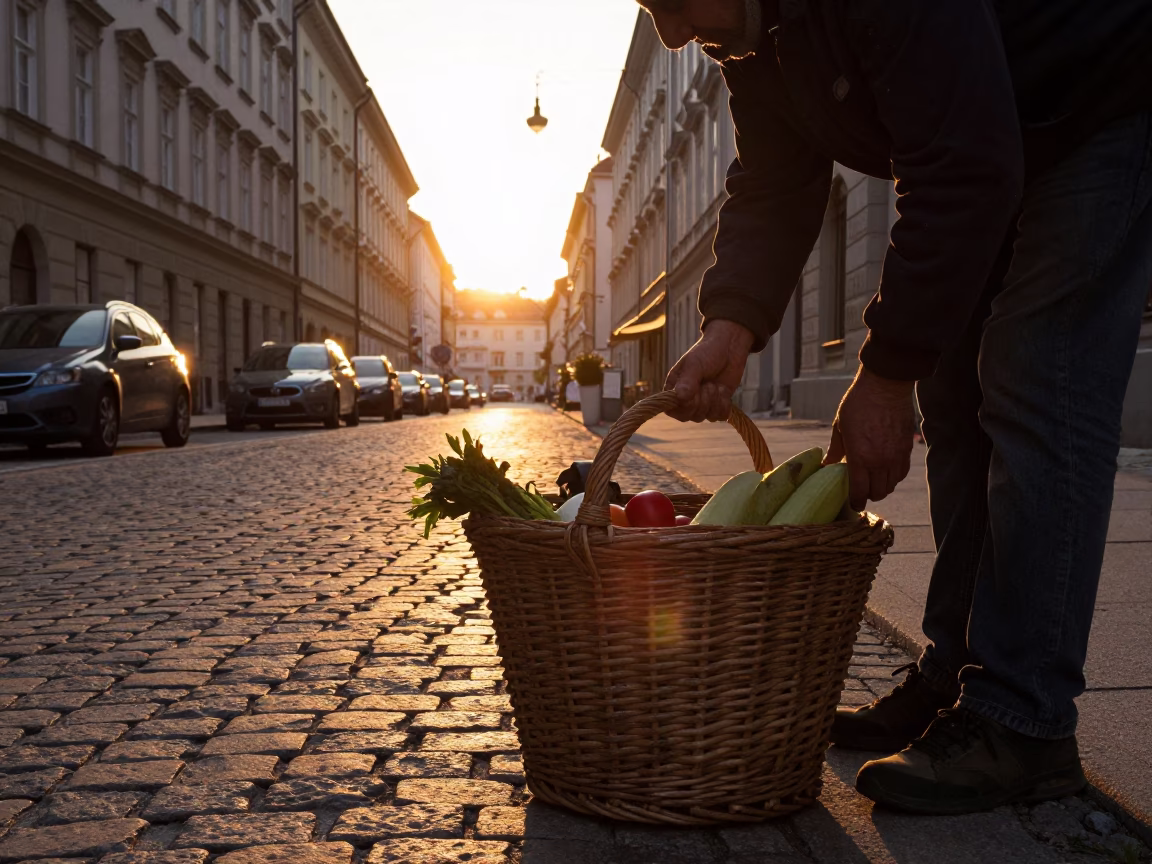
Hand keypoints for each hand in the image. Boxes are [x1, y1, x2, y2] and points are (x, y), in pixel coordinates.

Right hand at [665, 320, 754, 421]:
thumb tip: (679, 397)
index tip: (695, 391)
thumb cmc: (707, 352)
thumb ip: (687, 381)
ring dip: (715, 400)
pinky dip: (725, 404)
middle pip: (691, 416)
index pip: (672, 411)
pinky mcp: (717, 406)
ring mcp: (702, 404)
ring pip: (706, 417)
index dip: (685, 406)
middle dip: (703, 401)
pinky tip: (723, 390)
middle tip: (708, 383)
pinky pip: (720, 416)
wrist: (729, 348)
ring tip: (716, 384)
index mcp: (674, 389)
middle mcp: (685, 399)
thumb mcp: (695, 364)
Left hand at [825, 365, 916, 509]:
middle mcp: (880, 461)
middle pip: (878, 493)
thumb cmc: (858, 403)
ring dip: (881, 487)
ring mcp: (896, 456)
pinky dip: (893, 477)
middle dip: (868, 494)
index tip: (852, 504)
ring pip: (891, 485)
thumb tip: (828, 464)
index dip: (856, 502)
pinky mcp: (907, 449)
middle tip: (860, 490)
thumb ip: (836, 449)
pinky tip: (885, 471)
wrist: (886, 385)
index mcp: (860, 458)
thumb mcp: (840, 426)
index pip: (860, 492)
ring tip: (872, 480)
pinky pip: (901, 473)